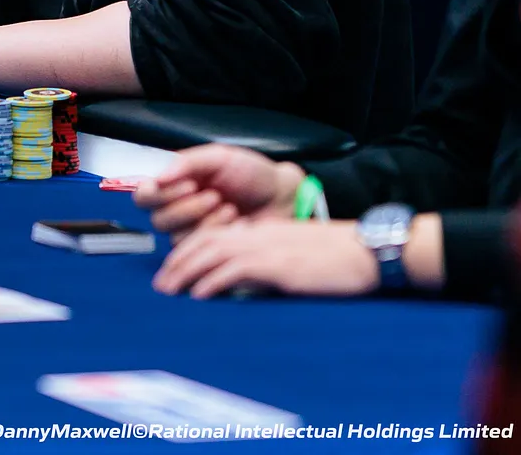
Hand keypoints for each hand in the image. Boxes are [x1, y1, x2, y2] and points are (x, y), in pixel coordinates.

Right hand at [133, 144, 303, 239]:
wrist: (280, 196)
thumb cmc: (251, 173)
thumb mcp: (219, 157)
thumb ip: (186, 162)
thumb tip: (157, 177)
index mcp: (174, 184)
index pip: (143, 196)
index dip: (156, 194)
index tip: (187, 184)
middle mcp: (176, 209)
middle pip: (157, 219)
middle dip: (187, 208)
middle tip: (214, 195)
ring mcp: (191, 231)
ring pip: (175, 237)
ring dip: (204, 221)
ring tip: (229, 207)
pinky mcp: (207, 250)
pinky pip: (197, 250)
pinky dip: (217, 234)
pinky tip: (235, 222)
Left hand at [153, 219, 378, 298]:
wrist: (367, 251)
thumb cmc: (335, 257)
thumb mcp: (292, 254)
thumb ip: (265, 261)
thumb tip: (242, 282)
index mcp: (260, 232)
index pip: (211, 236)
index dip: (187, 252)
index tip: (170, 271)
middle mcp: (257, 236)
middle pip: (204, 243)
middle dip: (177, 264)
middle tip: (160, 285)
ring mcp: (267, 249)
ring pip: (212, 255)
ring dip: (186, 273)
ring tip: (169, 291)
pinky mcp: (278, 266)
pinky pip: (236, 271)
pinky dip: (213, 282)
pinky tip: (199, 294)